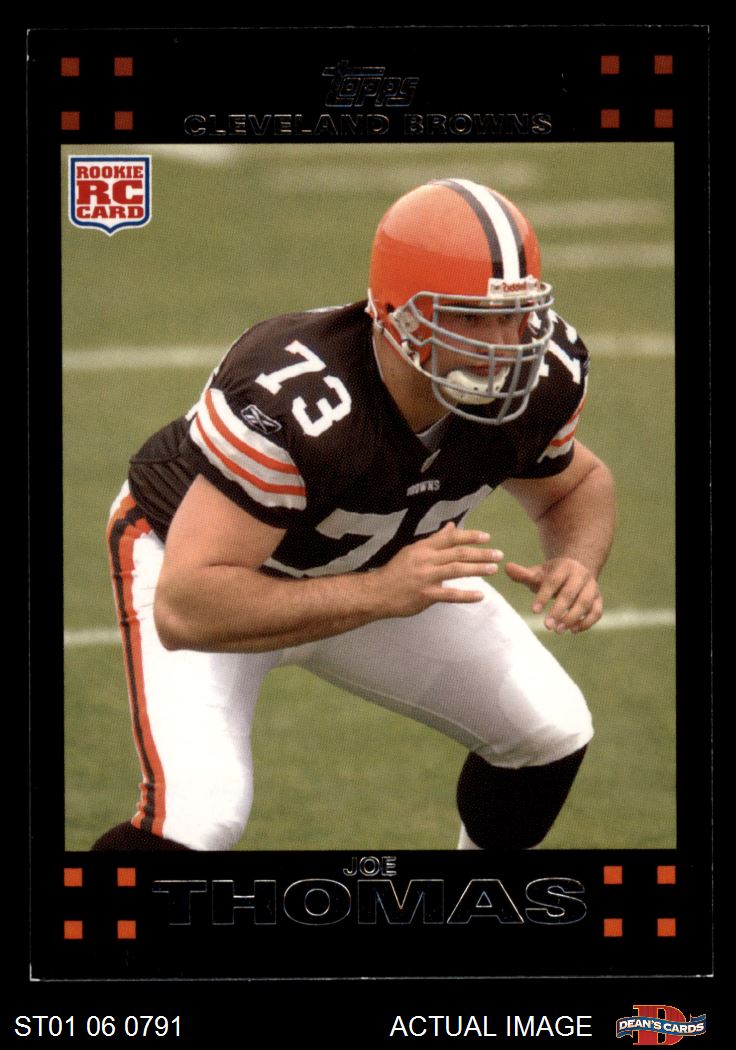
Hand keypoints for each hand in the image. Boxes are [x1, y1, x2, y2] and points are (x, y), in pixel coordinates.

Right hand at [375, 522, 503, 616]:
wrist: (378, 592)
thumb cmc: (396, 571)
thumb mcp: (413, 551)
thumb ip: (434, 541)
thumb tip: (452, 527)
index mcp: (423, 548)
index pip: (450, 538)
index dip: (469, 536)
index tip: (486, 537)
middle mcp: (426, 560)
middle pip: (458, 554)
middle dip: (480, 553)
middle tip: (498, 554)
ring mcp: (427, 578)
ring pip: (456, 570)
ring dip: (477, 569)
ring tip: (493, 569)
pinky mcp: (426, 595)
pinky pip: (450, 594)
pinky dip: (466, 595)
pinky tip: (480, 595)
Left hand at [504, 557, 602, 633]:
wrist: (576, 571)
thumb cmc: (552, 575)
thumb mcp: (538, 573)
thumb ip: (523, 574)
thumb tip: (506, 567)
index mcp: (564, 566)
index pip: (554, 582)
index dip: (544, 596)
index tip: (534, 611)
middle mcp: (581, 575)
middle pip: (570, 593)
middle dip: (558, 610)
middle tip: (546, 626)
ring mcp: (592, 587)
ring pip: (585, 603)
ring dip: (572, 618)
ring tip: (558, 630)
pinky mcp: (599, 599)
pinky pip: (597, 612)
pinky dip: (587, 622)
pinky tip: (573, 630)